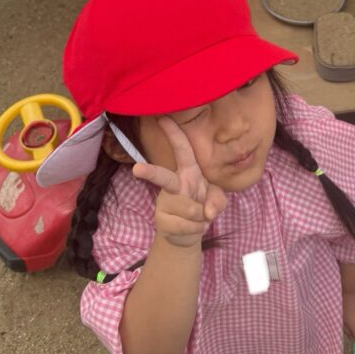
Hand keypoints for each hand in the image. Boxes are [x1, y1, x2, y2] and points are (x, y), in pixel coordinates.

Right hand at [133, 117, 226, 247]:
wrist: (188, 235)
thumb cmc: (202, 207)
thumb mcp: (217, 200)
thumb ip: (217, 201)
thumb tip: (207, 212)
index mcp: (188, 172)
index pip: (182, 150)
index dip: (174, 134)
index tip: (163, 118)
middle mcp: (174, 184)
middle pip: (163, 177)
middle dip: (150, 173)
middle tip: (136, 169)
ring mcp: (165, 202)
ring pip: (188, 208)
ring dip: (200, 217)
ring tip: (199, 218)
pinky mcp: (161, 220)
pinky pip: (185, 226)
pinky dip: (196, 229)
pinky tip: (192, 227)